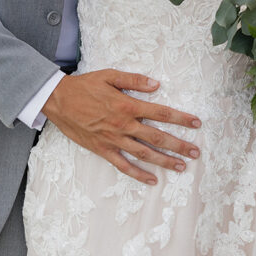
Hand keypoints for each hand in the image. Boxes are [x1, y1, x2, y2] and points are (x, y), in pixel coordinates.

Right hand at [42, 68, 201, 184]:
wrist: (59, 101)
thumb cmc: (85, 86)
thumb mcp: (109, 75)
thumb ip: (133, 81)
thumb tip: (156, 84)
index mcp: (127, 105)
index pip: (160, 112)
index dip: (180, 118)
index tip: (196, 123)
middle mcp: (123, 125)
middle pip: (157, 137)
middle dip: (179, 145)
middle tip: (196, 152)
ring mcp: (113, 140)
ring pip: (144, 153)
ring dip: (164, 161)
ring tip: (182, 167)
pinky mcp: (103, 150)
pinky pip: (123, 165)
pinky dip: (138, 174)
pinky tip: (151, 180)